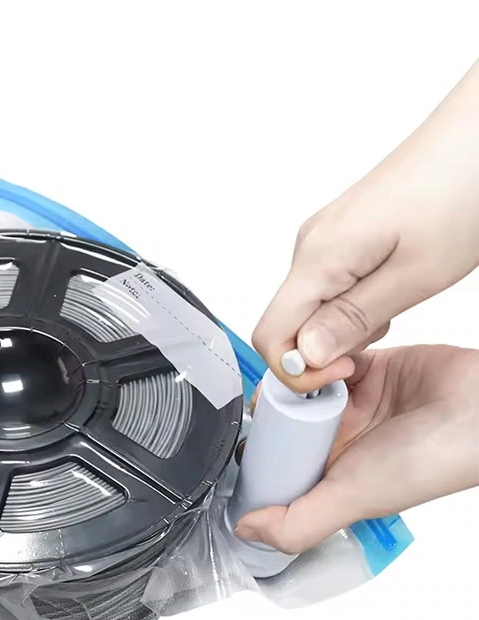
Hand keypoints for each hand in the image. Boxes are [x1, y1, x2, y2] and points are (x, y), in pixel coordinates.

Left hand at [235, 345, 478, 553]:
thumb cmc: (430, 459)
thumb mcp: (353, 499)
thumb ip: (299, 522)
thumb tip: (247, 530)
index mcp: (329, 475)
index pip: (275, 466)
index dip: (257, 454)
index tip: (242, 441)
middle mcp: (336, 440)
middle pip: (279, 422)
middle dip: (270, 410)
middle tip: (270, 401)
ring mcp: (348, 403)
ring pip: (296, 388)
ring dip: (292, 380)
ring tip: (297, 377)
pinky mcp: (362, 368)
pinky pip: (323, 358)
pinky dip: (318, 356)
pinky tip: (319, 359)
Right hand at [252, 60, 478, 392]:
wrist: (475, 138)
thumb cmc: (459, 190)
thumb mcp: (415, 275)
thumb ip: (353, 320)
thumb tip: (304, 355)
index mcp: (318, 257)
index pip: (268, 336)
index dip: (297, 370)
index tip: (339, 374)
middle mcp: (310, 246)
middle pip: (286, 324)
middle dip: (324, 349)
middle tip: (378, 341)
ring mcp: (324, 239)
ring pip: (309, 308)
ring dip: (342, 326)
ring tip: (395, 306)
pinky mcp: (341, 236)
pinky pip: (327, 287)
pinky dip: (352, 303)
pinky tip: (391, 289)